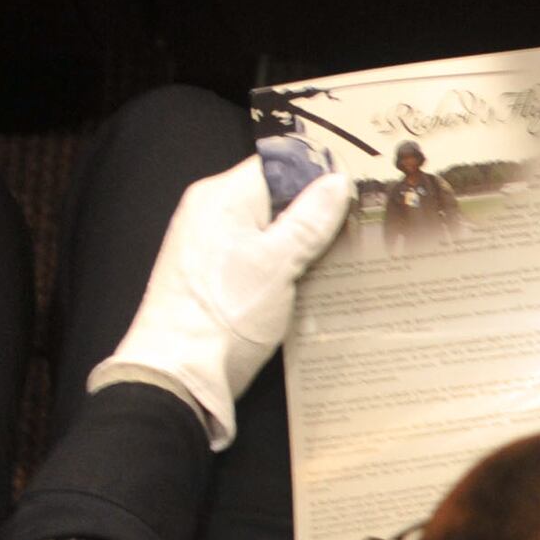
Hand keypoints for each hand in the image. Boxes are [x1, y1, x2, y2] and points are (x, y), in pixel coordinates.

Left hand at [89, 156, 355, 447]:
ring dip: (305, 245)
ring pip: (270, 231)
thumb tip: (337, 179)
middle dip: (317, 213)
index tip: (359, 193)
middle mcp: (211, 214)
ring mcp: (210, 247)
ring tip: (346, 259)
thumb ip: (310, 219)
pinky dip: (286, 268)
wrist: (178, 375)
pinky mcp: (214, 279)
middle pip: (275, 198)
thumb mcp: (278, 263)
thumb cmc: (225, 315)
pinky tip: (313, 285)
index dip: (318, 174)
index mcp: (222, 197)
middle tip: (360, 230)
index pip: (278, 164)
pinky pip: (259, 258)